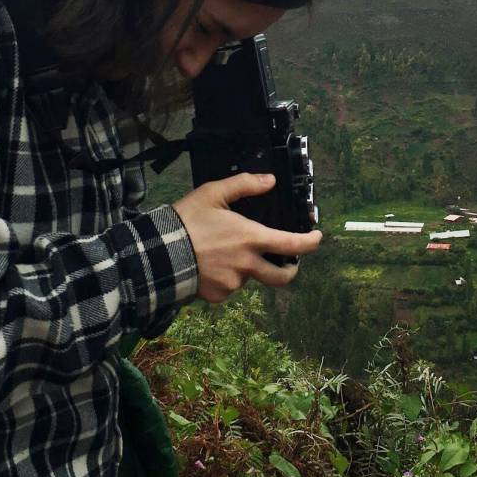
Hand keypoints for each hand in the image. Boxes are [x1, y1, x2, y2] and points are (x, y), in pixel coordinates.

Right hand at [173, 173, 322, 302]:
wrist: (158, 254)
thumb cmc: (187, 221)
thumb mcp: (213, 193)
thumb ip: (244, 184)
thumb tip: (270, 180)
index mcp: (250, 238)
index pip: (291, 244)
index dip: (309, 242)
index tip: (317, 237)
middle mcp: (247, 265)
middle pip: (281, 277)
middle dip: (289, 271)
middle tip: (287, 263)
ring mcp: (233, 284)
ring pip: (248, 278)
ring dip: (245, 268)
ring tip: (222, 253)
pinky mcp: (218, 296)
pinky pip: (228, 287)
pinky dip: (225, 277)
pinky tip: (209, 265)